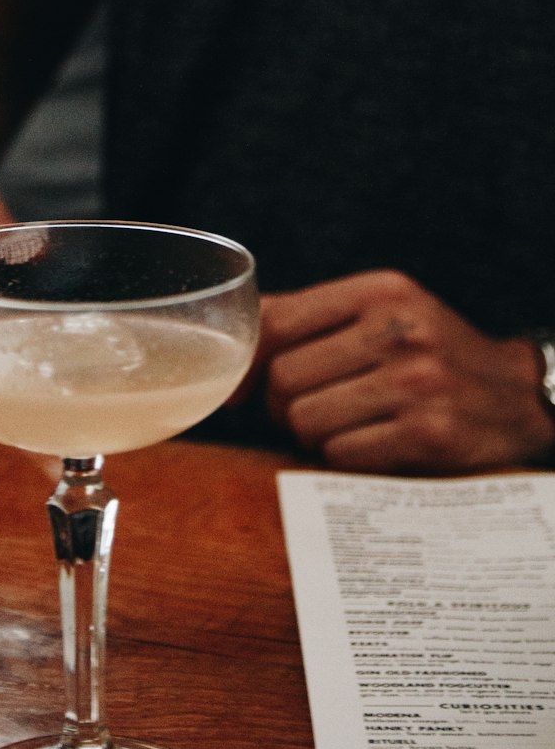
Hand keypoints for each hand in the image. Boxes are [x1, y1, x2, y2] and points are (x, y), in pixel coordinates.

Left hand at [258, 271, 554, 473]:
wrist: (519, 397)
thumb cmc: (431, 354)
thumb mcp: (381, 312)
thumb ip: (308, 318)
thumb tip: (229, 345)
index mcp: (381, 291)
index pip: (277, 322)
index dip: (247, 362)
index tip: (242, 387)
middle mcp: (399, 330)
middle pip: (284, 379)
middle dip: (283, 405)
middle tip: (309, 409)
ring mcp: (417, 383)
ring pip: (306, 421)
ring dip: (313, 434)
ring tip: (346, 424)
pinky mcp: (428, 435)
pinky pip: (341, 455)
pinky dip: (345, 457)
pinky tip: (373, 443)